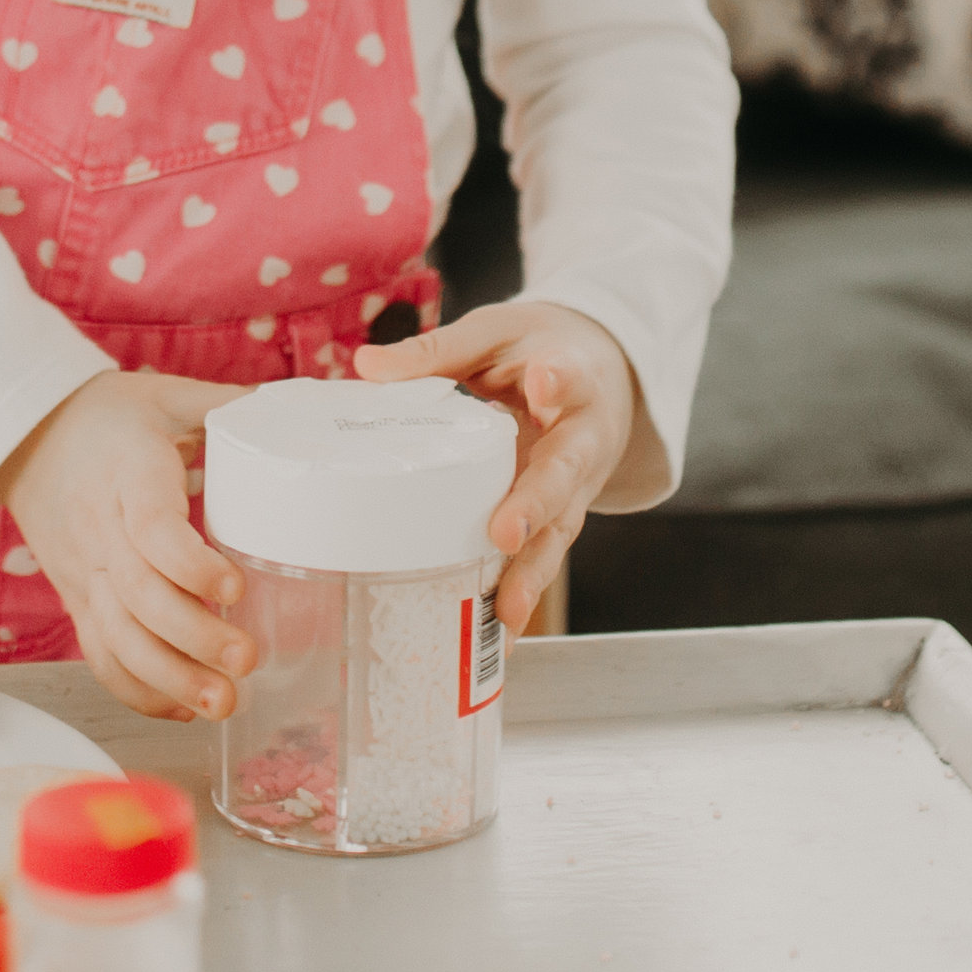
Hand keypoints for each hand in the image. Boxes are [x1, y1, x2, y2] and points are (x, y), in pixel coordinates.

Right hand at [0, 369, 253, 721]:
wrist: (24, 435)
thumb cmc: (106, 415)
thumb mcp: (165, 396)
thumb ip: (229, 404)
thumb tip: (302, 405)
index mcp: (128, 474)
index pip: (151, 528)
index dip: (191, 564)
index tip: (236, 588)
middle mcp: (99, 530)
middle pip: (137, 596)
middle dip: (192, 638)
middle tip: (247, 661)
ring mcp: (84, 571)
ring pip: (116, 637)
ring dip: (168, 678)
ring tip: (223, 704)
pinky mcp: (77, 598)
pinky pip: (100, 653)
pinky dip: (138, 689)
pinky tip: (182, 709)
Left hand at [354, 299, 635, 632]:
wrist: (605, 370)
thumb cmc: (539, 348)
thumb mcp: (494, 332)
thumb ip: (438, 353)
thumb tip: (366, 368)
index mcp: (571, 375)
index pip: (568, 375)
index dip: (558, 381)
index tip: (545, 382)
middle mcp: (581, 438)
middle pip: (563, 474)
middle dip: (535, 504)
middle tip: (505, 532)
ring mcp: (575, 485)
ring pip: (558, 530)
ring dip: (533, 571)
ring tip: (509, 610)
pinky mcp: (561, 516)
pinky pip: (544, 556)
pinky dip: (524, 595)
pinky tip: (501, 638)